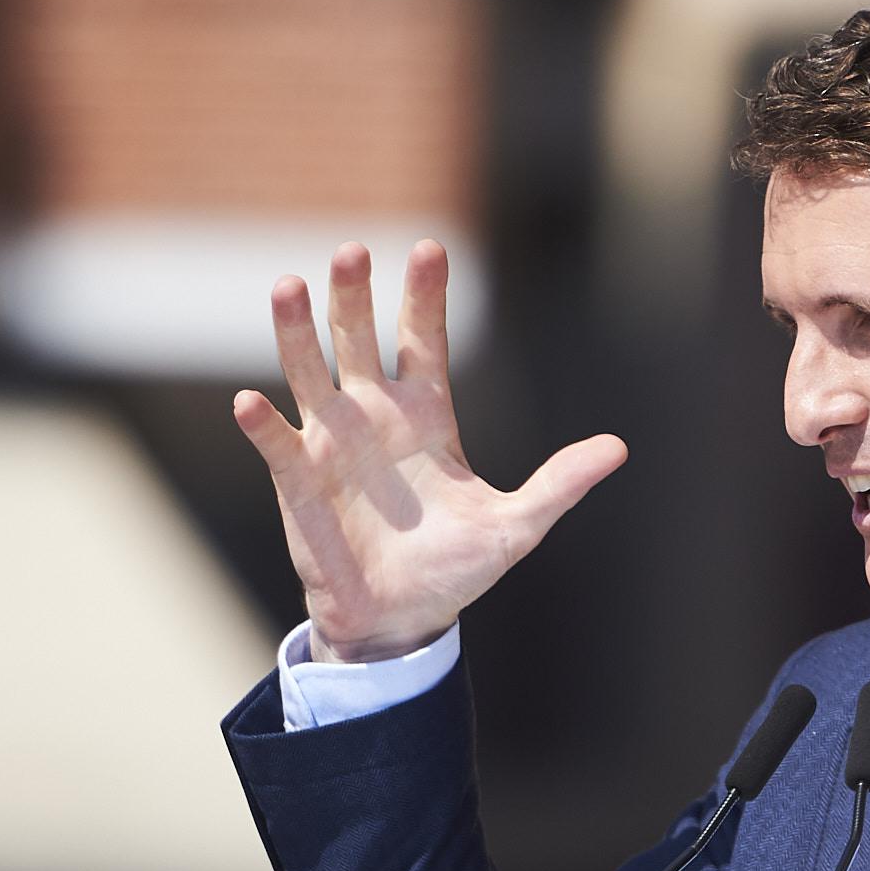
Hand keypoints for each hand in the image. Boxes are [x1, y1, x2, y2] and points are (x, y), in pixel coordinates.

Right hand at [230, 241, 626, 661]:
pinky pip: (277, 446)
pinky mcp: (299, 483)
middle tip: (352, 251)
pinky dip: (263, 425)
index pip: (424, 340)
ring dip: (295, 332)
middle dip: (354, 296)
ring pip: (309, 373)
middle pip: (359, 338)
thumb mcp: (516, 527)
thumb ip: (559, 485)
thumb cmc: (455, 570)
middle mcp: (374, 416)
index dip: (425, 297)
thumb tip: (618, 448)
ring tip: (287, 287)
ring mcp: (331, 444)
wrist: (402, 621)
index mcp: (428, 416)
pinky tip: (251, 402)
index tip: (430, 249)